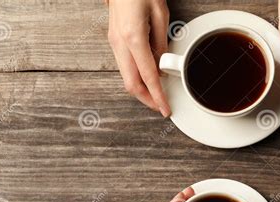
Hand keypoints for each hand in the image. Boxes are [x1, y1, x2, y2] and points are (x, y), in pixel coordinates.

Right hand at [107, 0, 170, 116]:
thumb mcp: (161, 14)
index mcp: (133, 37)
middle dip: (147, 100)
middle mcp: (120, 43)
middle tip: (161, 107)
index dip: (158, 97)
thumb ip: (161, 43)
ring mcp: (114, 43)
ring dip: (142, 90)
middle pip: (131, 84)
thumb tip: (162, 67)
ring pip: (126, 77)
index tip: (165, 109)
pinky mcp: (114, 41)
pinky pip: (125, 67)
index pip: (148, 77)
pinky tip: (148, 79)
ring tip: (157, 95)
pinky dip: (137, 77)